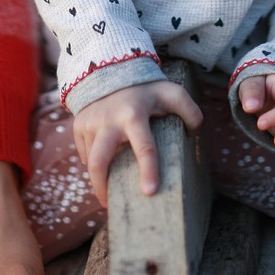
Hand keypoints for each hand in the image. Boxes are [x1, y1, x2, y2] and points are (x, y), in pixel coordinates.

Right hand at [73, 80, 202, 206]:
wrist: (112, 69)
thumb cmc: (146, 89)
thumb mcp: (170, 93)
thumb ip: (189, 110)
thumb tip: (195, 134)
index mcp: (134, 114)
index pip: (143, 146)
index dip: (148, 170)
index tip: (149, 192)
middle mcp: (109, 120)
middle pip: (99, 162)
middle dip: (102, 187)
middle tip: (110, 205)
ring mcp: (90, 122)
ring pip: (91, 161)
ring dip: (99, 177)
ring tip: (108, 188)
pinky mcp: (78, 125)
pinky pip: (84, 153)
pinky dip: (93, 163)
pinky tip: (104, 164)